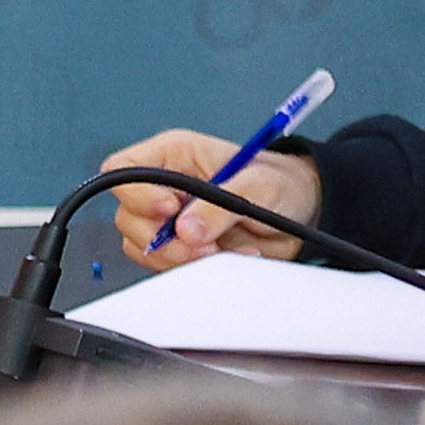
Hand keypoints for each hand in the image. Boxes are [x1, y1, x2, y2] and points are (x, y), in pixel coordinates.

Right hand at [98, 130, 319, 267]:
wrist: (300, 210)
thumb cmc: (277, 182)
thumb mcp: (257, 185)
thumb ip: (220, 206)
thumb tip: (186, 230)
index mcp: (174, 155)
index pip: (124, 169)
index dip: (137, 193)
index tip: (169, 211)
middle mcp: (164, 186)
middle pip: (129, 217)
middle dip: (164, 240)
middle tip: (205, 246)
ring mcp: (169, 220)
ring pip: (144, 247)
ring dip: (181, 258)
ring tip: (222, 251)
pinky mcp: (180, 247)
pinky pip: (168, 266)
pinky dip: (193, 269)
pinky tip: (226, 258)